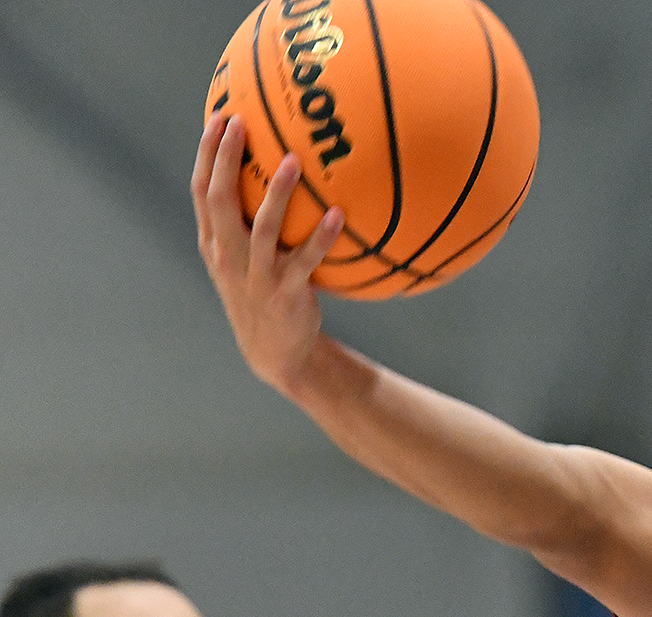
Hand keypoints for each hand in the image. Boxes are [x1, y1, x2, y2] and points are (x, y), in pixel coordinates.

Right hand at [191, 114, 344, 396]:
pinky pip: (305, 260)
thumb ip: (249, 221)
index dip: (207, 154)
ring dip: (277, 193)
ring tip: (293, 160)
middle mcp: (228, 256)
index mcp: (214, 244)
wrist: (277, 353)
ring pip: (261, 228)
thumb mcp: (247, 258)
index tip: (219, 117)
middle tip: (240, 123)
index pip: (202, 191)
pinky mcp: (285, 294)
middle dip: (225, 159)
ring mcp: (255, 276)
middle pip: (220, 201)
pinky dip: (321, 237)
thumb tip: (276, 172)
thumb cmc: (267, 293)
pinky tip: (338, 214)